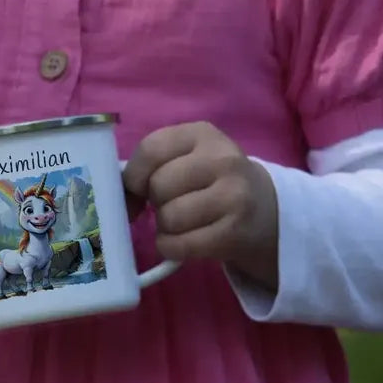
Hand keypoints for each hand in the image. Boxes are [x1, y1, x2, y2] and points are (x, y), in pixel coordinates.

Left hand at [122, 122, 279, 288]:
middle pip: (158, 186)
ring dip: (165, 228)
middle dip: (155, 202)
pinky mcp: (235, 232)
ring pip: (169, 218)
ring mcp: (233, 196)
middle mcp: (222, 160)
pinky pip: (181, 245)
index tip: (136, 189)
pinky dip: (172, 248)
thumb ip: (153, 164)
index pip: (151, 149)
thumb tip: (116, 197)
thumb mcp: (189, 157)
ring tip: (182, 223)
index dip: (134, 175)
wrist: (266, 210)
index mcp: (203, 134)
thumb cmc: (211, 181)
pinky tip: (182, 242)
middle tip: (171, 205)